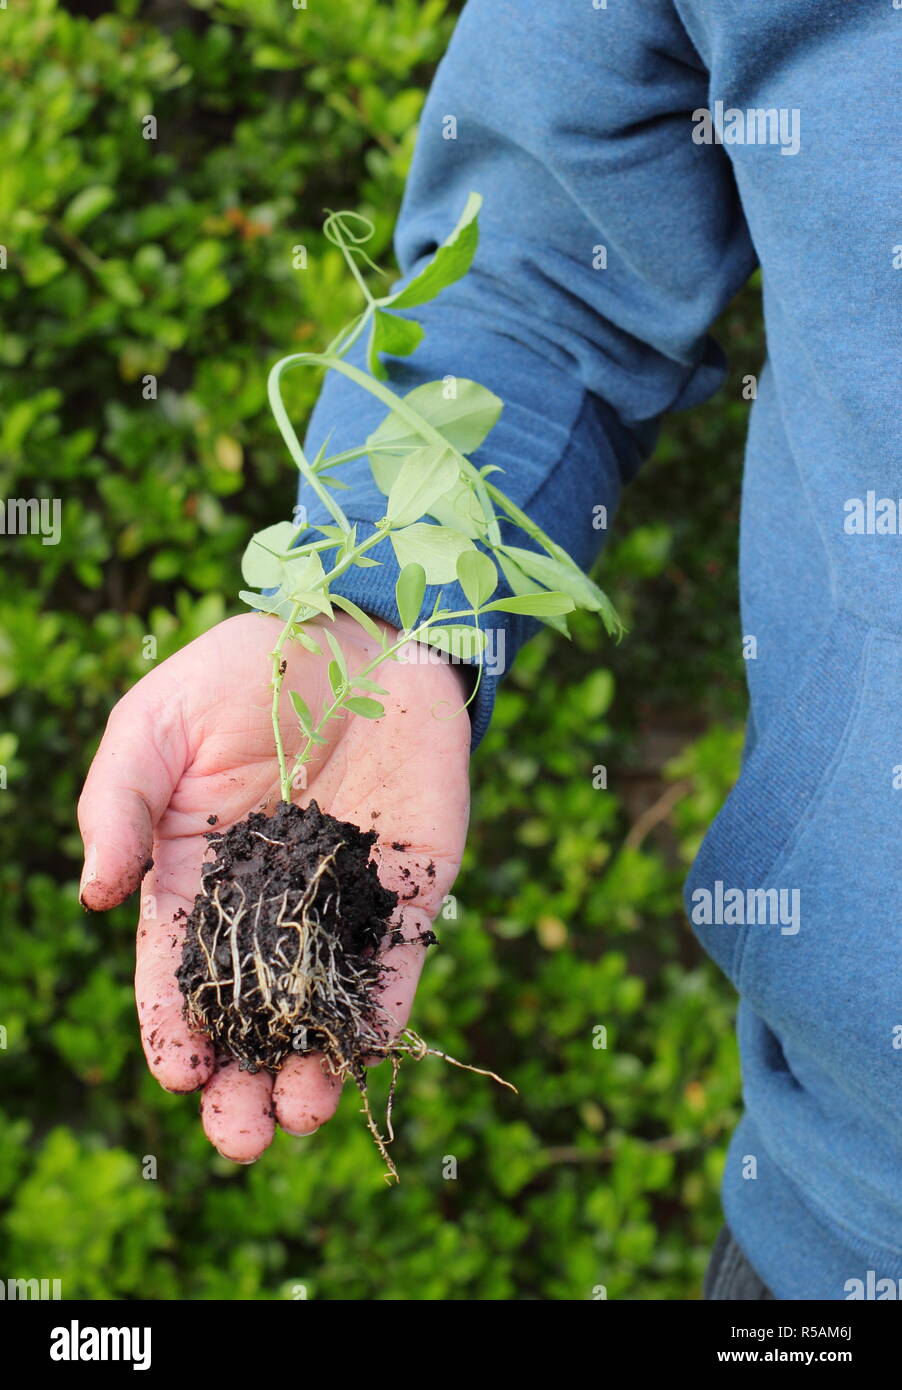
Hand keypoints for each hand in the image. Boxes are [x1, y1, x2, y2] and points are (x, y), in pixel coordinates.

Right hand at [77, 611, 470, 1161]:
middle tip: (241, 1136)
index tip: (180, 1074)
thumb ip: (119, 802)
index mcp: (194, 877)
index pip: (174, 973)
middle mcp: (265, 907)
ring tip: (302, 1116)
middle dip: (241, 1081)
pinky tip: (367, 1054)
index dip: (174, 1029)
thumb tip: (92, 895)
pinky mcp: (406, 891)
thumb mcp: (159, 722)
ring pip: (320, 1008)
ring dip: (311, 1069)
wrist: (359, 634)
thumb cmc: (246, 672)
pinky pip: (394, 963)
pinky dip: (382, 1012)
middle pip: (248, 1013)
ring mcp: (338, 904)